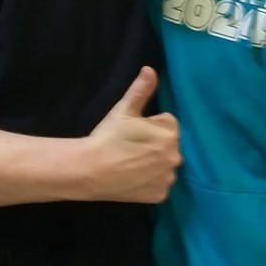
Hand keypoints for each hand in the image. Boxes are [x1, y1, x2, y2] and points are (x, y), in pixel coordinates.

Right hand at [86, 66, 180, 203]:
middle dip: (154, 144)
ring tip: (130, 163)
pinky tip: (133, 178)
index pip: (167, 123)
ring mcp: (168, 179)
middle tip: (129, 148)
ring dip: (154, 164)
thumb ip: (141, 89)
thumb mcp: (124, 109)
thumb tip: (150, 69)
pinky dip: (150, 182)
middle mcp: (176, 157)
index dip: (149, 126)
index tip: (132, 132)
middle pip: (168, 145)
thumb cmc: (108, 137)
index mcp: (171, 134)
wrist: (90, 170)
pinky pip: (159, 184)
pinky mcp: (159, 196)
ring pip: (164, 165)